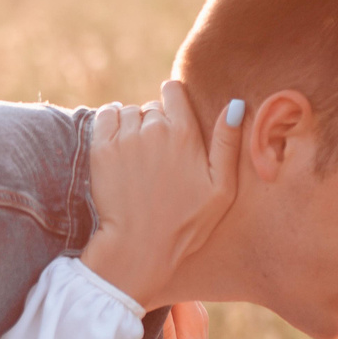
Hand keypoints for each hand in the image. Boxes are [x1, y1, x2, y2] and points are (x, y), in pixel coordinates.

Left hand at [81, 80, 244, 310]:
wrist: (139, 247)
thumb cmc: (185, 224)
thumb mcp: (221, 189)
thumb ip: (227, 144)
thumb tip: (236, 105)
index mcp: (185, 134)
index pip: (173, 91)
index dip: (173, 100)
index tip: (172, 117)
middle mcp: (154, 129)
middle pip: (152, 107)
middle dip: (155, 122)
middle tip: (157, 156)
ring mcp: (125, 138)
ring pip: (128, 113)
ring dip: (132, 126)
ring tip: (137, 156)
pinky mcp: (101, 149)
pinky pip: (104, 116)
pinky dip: (109, 122)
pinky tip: (117, 143)